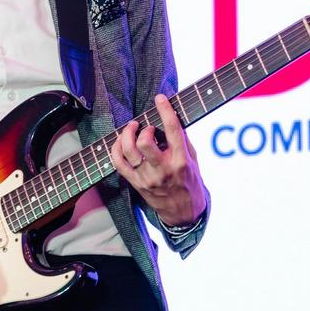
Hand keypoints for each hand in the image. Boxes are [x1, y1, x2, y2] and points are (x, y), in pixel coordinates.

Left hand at [109, 94, 207, 226]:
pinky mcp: (136, 183)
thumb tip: (170, 117)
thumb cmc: (190, 182)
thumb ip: (182, 140)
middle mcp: (162, 169)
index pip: (172, 130)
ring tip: (132, 128)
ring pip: (128, 151)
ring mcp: (147, 178)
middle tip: (145, 126)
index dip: (165, 110)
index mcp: (180, 161)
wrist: (183, 212)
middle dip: (142, 128)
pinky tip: (121, 142)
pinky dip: (116, 148)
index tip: (160, 98)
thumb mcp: (193, 160)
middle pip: (144, 143)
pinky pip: (118, 163)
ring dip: (127, 134)